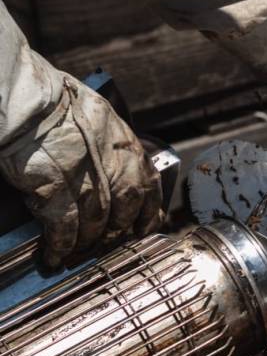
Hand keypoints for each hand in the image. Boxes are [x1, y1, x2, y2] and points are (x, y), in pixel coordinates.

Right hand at [0, 77, 163, 267]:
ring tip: (77, 254)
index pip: (149, 187)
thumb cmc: (56, 103)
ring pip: (96, 222)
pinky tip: (54, 255)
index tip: (144, 228)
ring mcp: (86, 178)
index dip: (148, 212)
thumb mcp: (99, 118)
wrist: (28, 100)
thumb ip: (109, 146)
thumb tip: (109, 169)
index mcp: (126, 145)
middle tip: (103, 246)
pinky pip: (65, 228)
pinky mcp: (56, 189)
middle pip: (124, 210)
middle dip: (115, 233)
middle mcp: (114, 164)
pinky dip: (61, 245)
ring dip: (87, 243)